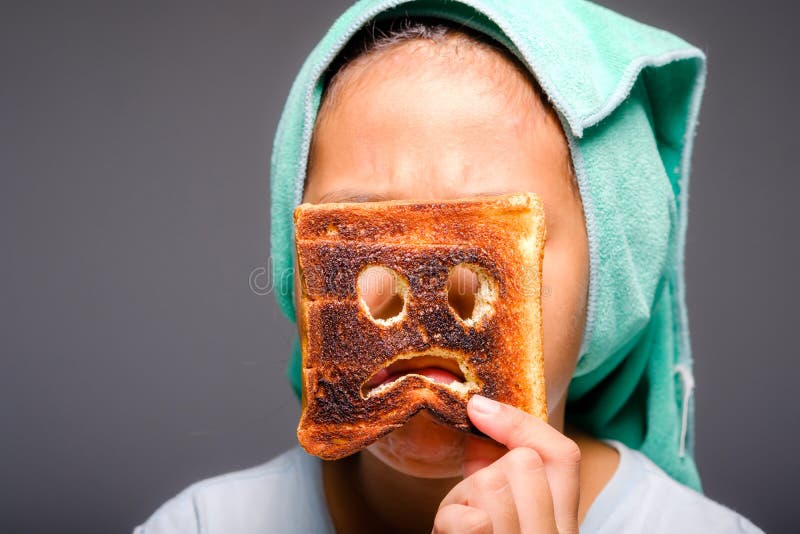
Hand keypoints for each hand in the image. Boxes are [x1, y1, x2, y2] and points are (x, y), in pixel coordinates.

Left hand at [432, 395, 580, 533]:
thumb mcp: (493, 512)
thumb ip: (496, 472)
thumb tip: (482, 416)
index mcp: (562, 525)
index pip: (563, 454)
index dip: (519, 422)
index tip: (478, 407)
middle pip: (523, 462)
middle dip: (483, 475)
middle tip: (473, 510)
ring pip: (491, 484)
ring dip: (462, 501)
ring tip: (462, 530)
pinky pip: (471, 522)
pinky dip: (450, 522)